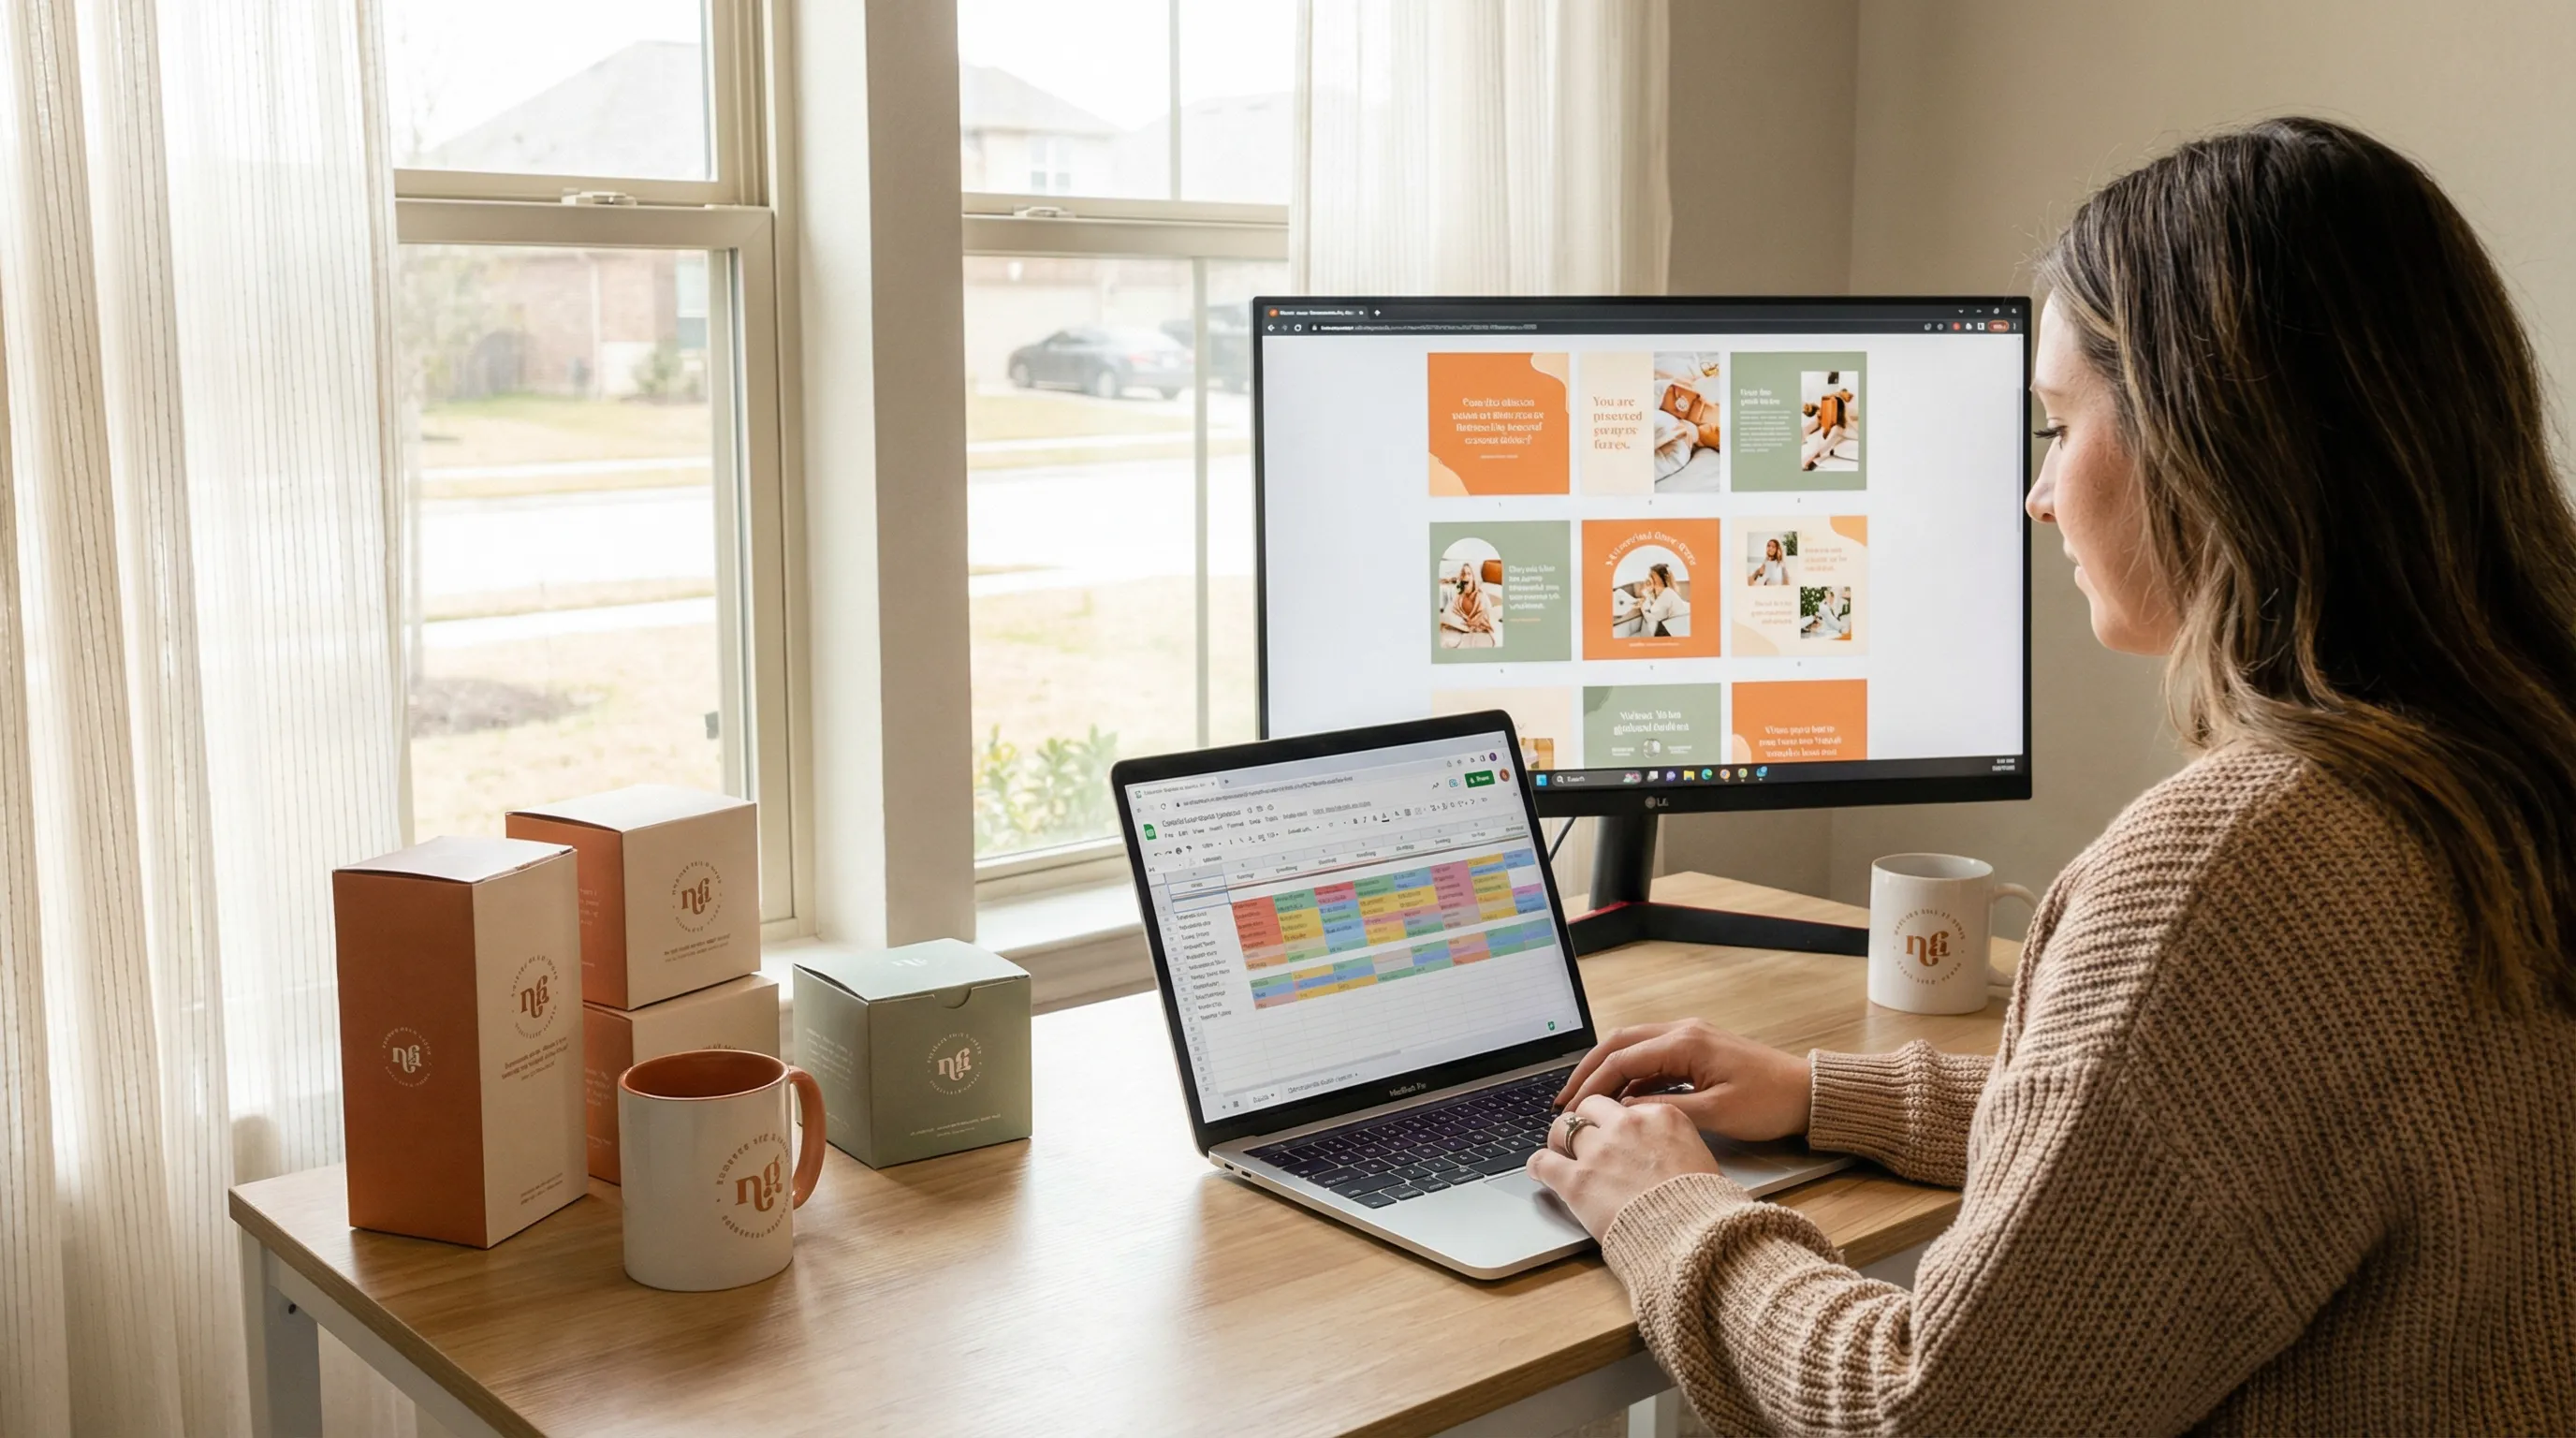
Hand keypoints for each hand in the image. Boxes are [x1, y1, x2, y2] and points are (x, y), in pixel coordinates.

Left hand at [1526, 1095, 1723, 1236]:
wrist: (1694, 1236)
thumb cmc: (1704, 1207)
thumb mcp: (1701, 1159)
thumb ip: (1676, 1146)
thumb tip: (1667, 1154)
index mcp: (1661, 1117)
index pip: (1627, 1106)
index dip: (1617, 1121)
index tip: (1614, 1132)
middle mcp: (1627, 1126)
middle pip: (1592, 1107)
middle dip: (1585, 1121)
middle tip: (1582, 1138)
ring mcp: (1599, 1151)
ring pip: (1563, 1128)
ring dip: (1559, 1139)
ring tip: (1557, 1151)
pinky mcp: (1577, 1180)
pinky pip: (1543, 1162)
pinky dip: (1537, 1165)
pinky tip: (1538, 1170)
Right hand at [1553, 1019, 1811, 1141]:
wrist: (1808, 1094)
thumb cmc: (1769, 1103)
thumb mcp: (1715, 1114)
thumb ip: (1664, 1111)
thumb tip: (1622, 1115)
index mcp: (1684, 1042)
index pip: (1622, 1059)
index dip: (1591, 1084)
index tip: (1570, 1107)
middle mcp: (1683, 1031)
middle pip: (1620, 1043)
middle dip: (1589, 1070)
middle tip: (1566, 1099)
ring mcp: (1690, 1038)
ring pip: (1634, 1047)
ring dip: (1608, 1071)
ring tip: (1586, 1101)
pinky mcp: (1698, 1051)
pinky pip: (1653, 1058)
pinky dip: (1632, 1076)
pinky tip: (1622, 1101)